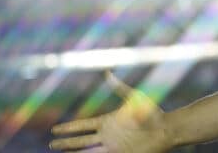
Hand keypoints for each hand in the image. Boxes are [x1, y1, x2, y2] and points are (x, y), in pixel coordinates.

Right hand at [49, 72, 171, 152]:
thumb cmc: (152, 112)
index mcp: (108, 122)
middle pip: (81, 141)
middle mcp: (108, 135)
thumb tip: (106, 72)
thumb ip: (119, 87)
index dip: (68, 128)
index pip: (82, 126)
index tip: (54, 130)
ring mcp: (114, 147)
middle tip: (51, 145)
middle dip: (66, 144)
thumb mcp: (133, 97)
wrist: (166, 128)